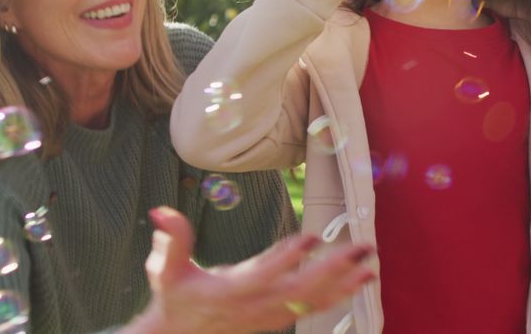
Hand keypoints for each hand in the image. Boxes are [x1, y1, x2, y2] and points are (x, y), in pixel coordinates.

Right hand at [130, 206, 374, 333]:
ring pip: (313, 300)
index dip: (286, 258)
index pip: (262, 275)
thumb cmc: (174, 297)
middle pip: (300, 288)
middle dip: (334, 269)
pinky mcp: (278, 317)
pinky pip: (314, 307)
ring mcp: (270, 315)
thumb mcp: (165, 269)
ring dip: (344, 283)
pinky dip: (339, 296)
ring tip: (370, 264)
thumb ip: (171, 240)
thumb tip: (160, 212)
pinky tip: (360, 281)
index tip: (310, 239)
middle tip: (361, 247)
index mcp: (230, 291)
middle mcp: (255, 306)